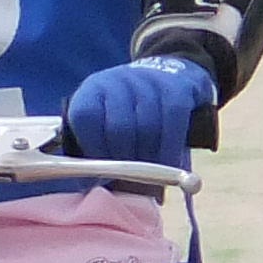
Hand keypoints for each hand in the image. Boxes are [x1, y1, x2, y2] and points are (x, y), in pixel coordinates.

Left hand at [64, 56, 215, 168]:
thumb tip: (92, 186)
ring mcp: (148, 81)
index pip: (86, 117)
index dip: (94, 149)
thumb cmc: (130, 113)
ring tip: (150, 177)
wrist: (167, 76)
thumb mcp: (106, 123)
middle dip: (125, 160)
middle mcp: (117, 81)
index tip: (102, 174)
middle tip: (131, 180)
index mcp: (92, 90)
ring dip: (150, 159)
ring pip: (148, 127)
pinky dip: (170, 149)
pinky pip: (173, 122)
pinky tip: (169, 164)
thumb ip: (97, 151)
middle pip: (119, 127)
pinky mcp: (176, 87)